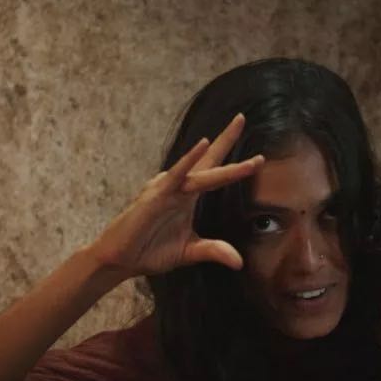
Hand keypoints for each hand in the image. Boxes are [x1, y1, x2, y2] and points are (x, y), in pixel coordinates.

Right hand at [89, 113, 263, 278]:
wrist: (121, 260)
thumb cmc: (151, 251)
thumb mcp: (190, 252)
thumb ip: (214, 250)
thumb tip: (239, 262)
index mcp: (188, 197)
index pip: (215, 173)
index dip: (234, 164)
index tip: (258, 156)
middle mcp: (179, 188)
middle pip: (208, 160)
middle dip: (225, 139)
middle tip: (241, 117)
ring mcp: (167, 189)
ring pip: (200, 171)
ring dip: (218, 153)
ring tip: (236, 134)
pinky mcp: (155, 197)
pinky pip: (175, 176)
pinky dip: (188, 161)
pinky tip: (201, 145)